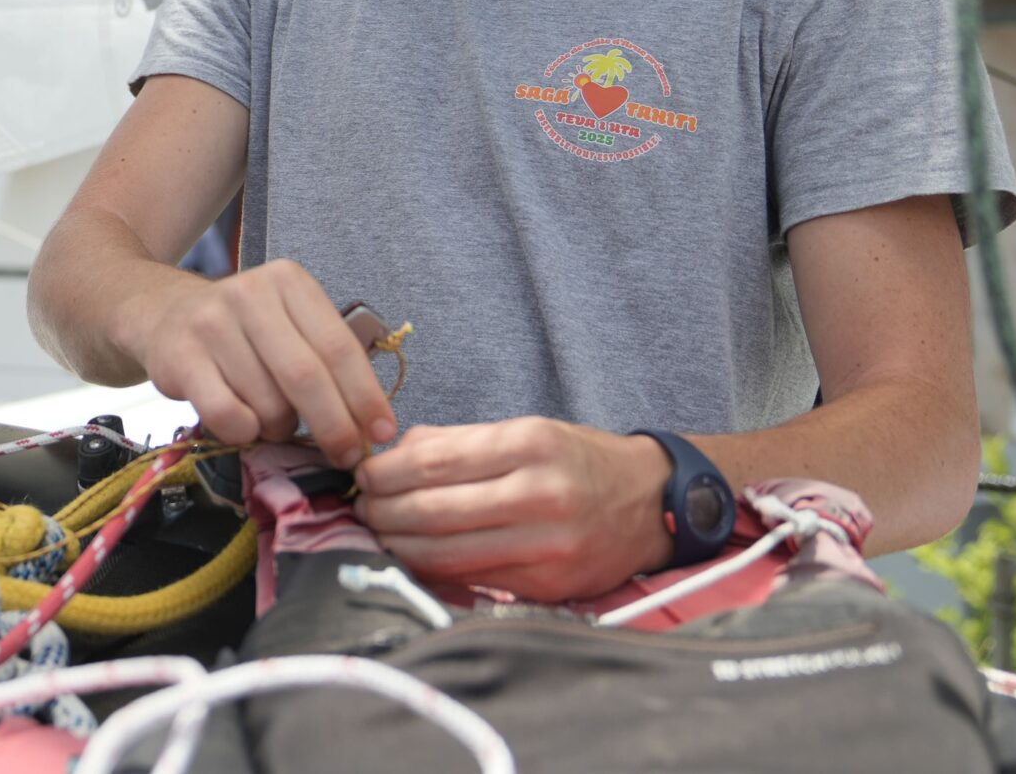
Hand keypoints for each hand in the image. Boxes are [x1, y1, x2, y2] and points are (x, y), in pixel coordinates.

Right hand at [129, 259, 396, 468]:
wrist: (162, 313)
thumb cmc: (242, 330)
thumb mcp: (287, 324)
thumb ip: (326, 361)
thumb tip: (370, 426)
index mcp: (288, 282)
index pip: (339, 347)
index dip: (364, 396)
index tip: (381, 433)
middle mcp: (250, 294)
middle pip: (306, 377)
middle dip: (334, 426)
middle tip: (346, 456)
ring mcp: (211, 323)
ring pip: (267, 403)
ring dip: (279, 429)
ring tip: (272, 421)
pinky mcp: (179, 355)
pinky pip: (227, 415)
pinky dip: (244, 433)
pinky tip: (243, 425)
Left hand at [353, 418, 674, 600]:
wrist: (654, 504)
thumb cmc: (579, 462)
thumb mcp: (527, 430)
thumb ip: (458, 442)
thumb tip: (392, 453)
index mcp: (529, 444)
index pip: (433, 462)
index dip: (385, 472)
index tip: (362, 474)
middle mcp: (540, 494)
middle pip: (433, 510)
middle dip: (384, 512)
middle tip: (362, 509)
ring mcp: (547, 545)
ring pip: (447, 553)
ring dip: (401, 547)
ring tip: (380, 535)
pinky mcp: (550, 585)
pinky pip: (475, 580)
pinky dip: (436, 571)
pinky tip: (417, 559)